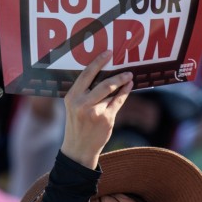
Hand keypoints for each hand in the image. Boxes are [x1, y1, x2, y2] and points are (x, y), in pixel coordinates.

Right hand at [60, 51, 133, 168]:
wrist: (78, 148)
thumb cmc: (77, 124)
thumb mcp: (73, 106)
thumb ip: (83, 92)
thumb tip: (102, 73)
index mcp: (72, 96)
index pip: (86, 74)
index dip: (98, 61)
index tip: (108, 53)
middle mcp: (82, 103)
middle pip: (103, 83)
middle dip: (117, 74)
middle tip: (126, 68)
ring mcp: (95, 112)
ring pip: (112, 92)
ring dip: (123, 82)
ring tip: (129, 76)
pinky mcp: (106, 119)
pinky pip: (118, 101)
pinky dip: (125, 92)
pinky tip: (129, 86)